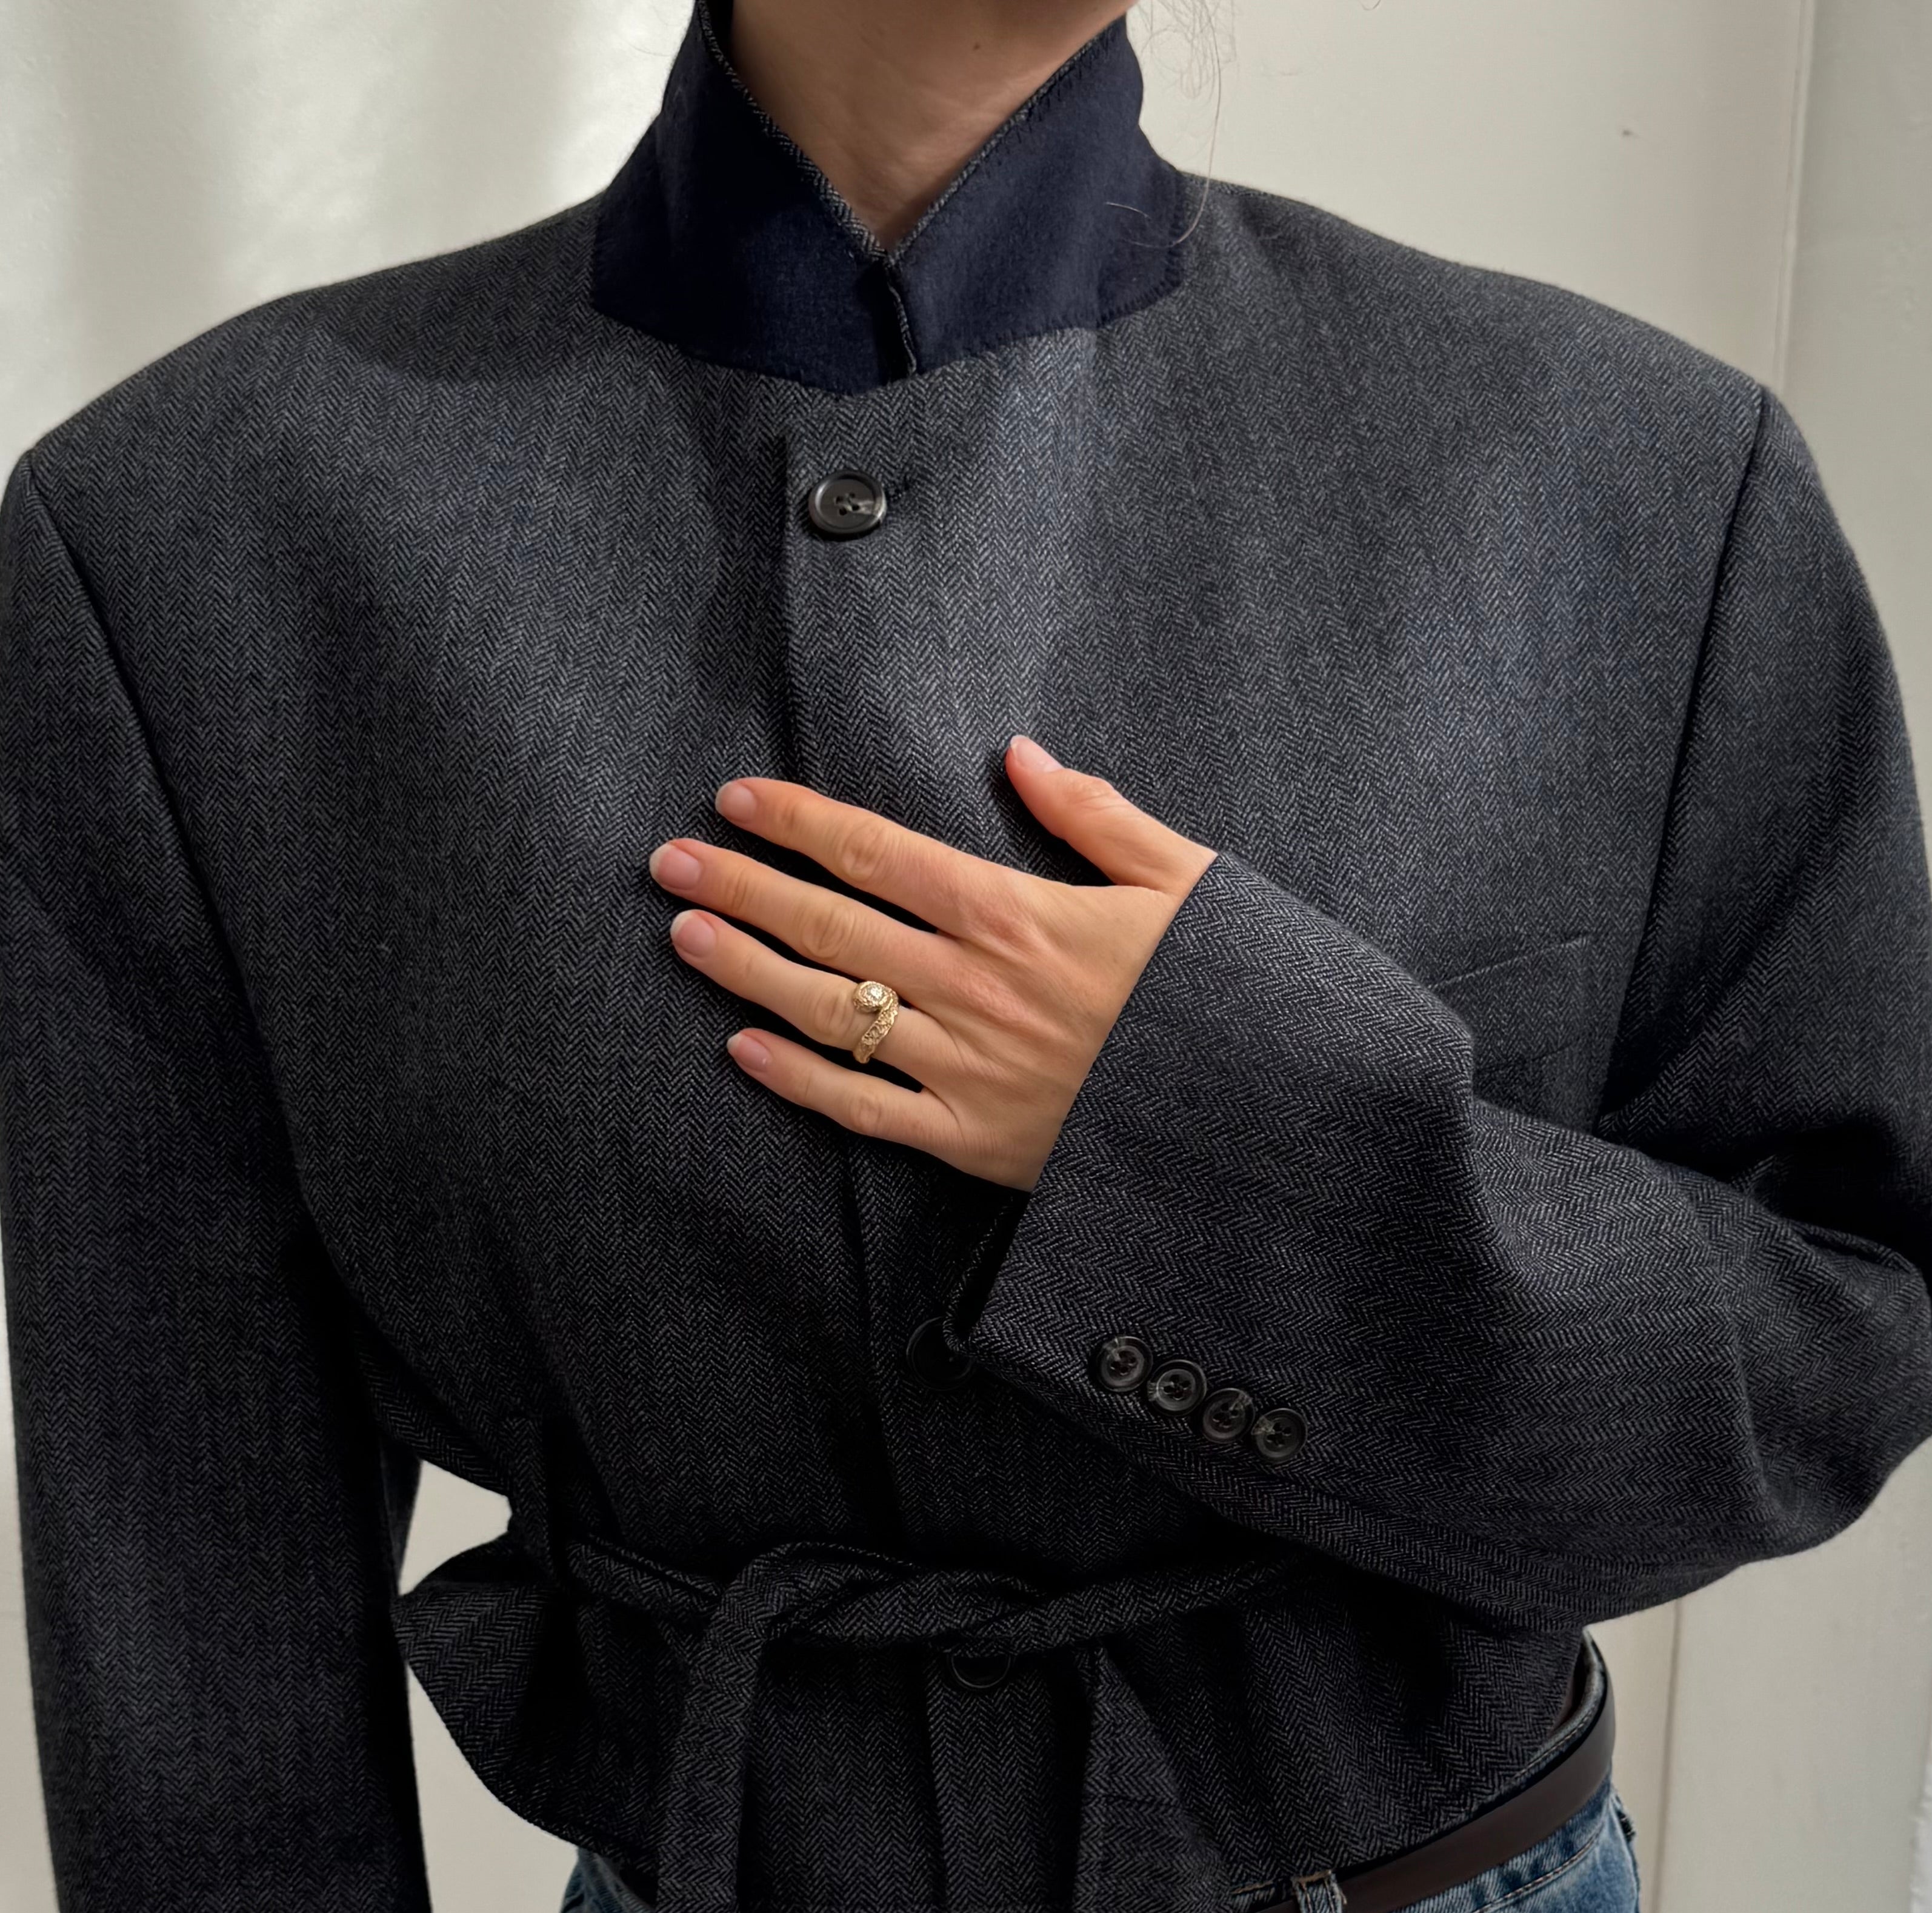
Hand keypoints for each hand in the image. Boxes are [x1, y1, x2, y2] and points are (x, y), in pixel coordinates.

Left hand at [649, 736, 1215, 1189]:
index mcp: (1015, 913)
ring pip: (832, 1011)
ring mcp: (966, 1066)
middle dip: (742, 887)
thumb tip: (1020, 755)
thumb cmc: (1227, 992)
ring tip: (684, 938)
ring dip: (749, 972)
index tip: (735, 800)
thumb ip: (1095, 814)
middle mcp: (974, 986)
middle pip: (832, 925)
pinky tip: (744, 1051)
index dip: (798, 823)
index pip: (878, 853)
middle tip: (669, 863)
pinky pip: (867, 1109)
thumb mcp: (1182, 880)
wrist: (1262, 1113)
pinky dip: (801, 1081)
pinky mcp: (972, 1138)